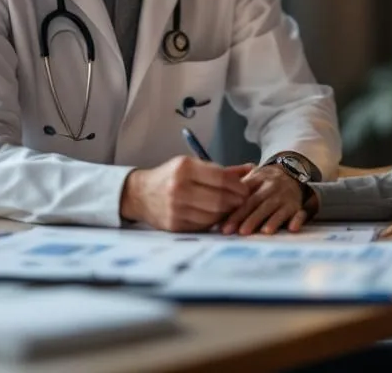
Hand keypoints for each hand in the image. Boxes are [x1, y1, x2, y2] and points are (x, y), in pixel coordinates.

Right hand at [120, 157, 254, 231]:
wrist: (140, 194)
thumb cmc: (171, 176)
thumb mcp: (192, 165)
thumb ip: (222, 170)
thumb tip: (251, 169)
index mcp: (185, 168)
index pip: (222, 178)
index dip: (239, 185)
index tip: (246, 188)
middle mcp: (179, 188)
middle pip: (220, 199)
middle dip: (237, 201)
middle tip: (244, 201)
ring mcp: (176, 208)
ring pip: (214, 214)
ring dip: (227, 213)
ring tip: (232, 208)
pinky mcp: (175, 225)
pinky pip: (203, 225)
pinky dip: (214, 221)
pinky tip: (218, 216)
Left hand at [221, 164, 302, 235]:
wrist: (291, 170)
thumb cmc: (265, 181)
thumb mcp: (251, 178)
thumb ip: (236, 191)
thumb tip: (216, 211)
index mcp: (258, 180)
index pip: (245, 198)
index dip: (235, 213)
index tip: (224, 227)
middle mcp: (272, 188)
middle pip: (260, 204)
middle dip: (250, 219)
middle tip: (240, 232)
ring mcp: (286, 197)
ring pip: (278, 209)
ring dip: (272, 220)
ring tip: (264, 232)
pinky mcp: (297, 206)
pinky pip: (300, 212)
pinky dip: (297, 219)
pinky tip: (292, 228)